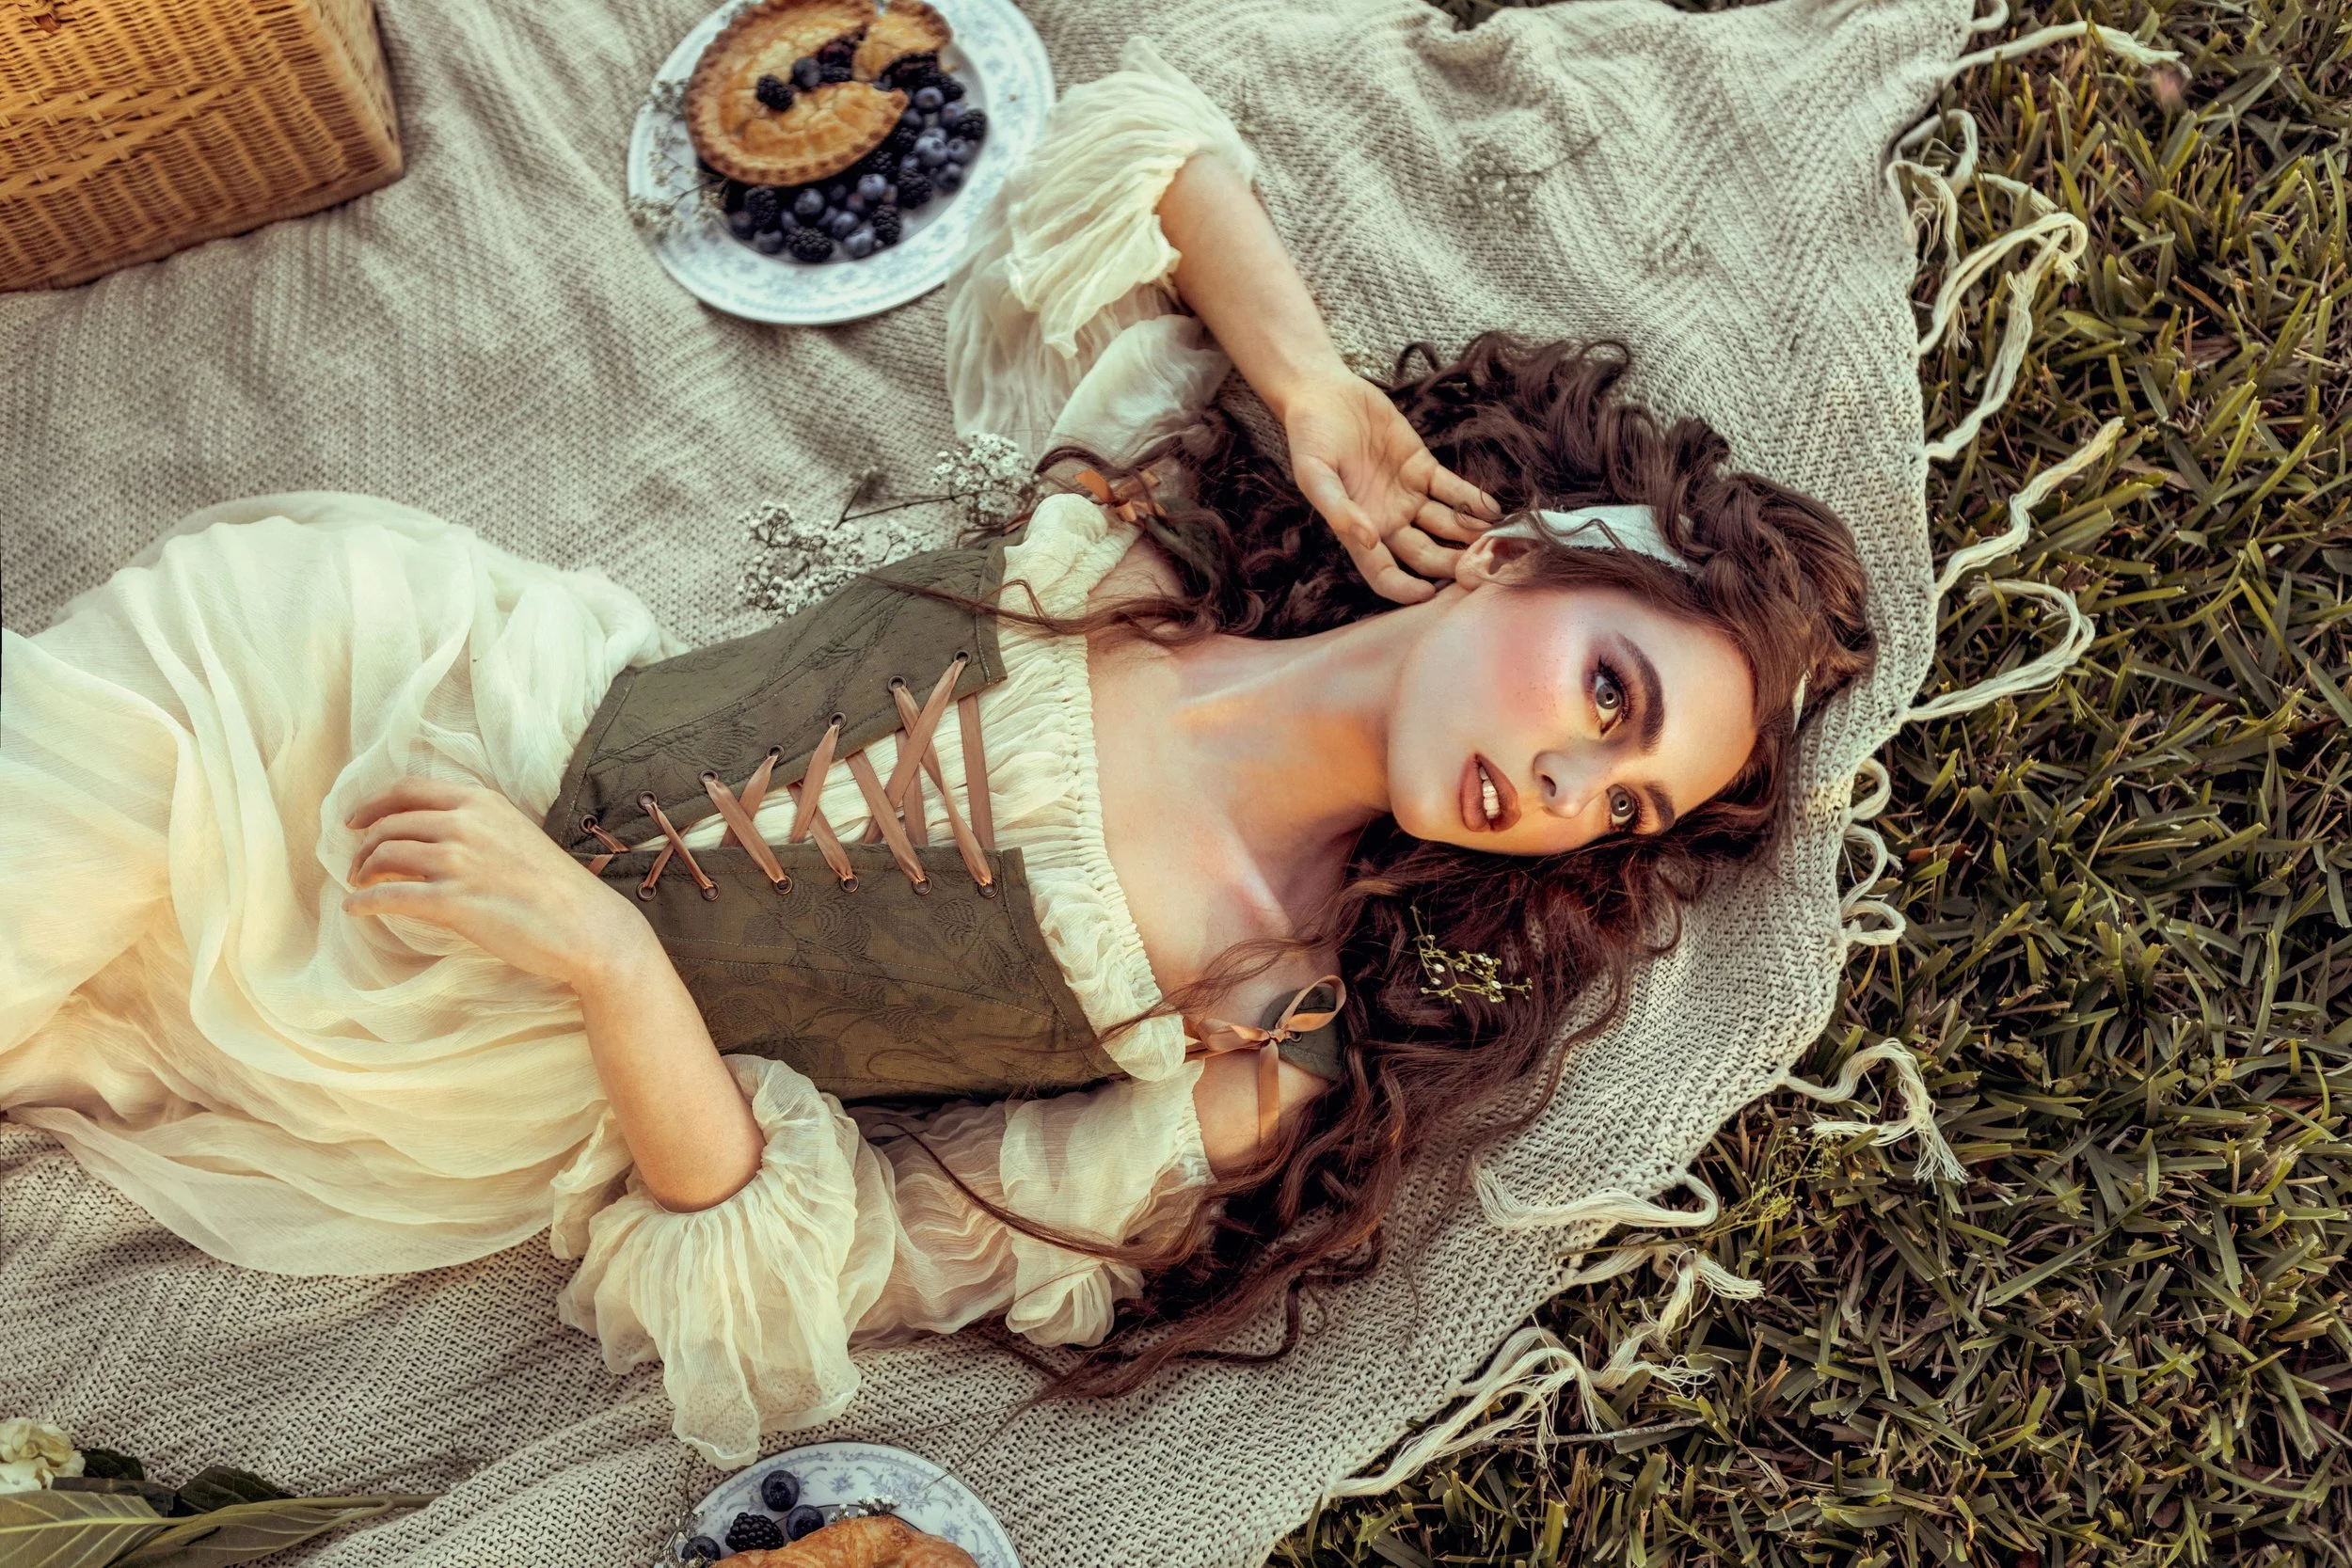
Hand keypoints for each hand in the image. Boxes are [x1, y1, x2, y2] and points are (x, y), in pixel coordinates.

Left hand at [342, 777, 647, 989]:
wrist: (587, 925)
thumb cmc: (556, 887)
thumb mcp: (515, 835)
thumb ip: (476, 828)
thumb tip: (430, 839)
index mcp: (482, 802)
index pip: (409, 790)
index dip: (373, 803)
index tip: (356, 820)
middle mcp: (465, 824)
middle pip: (390, 823)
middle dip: (365, 844)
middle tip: (357, 865)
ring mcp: (458, 862)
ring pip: (385, 855)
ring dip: (363, 871)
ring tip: (359, 886)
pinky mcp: (453, 902)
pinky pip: (391, 896)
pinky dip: (365, 902)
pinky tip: (355, 909)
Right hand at [1278, 371, 1503, 602]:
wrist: (1323, 394)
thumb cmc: (1309, 437)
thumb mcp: (1314, 474)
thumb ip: (1338, 508)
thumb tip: (1368, 541)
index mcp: (1358, 529)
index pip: (1384, 573)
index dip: (1404, 589)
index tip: (1428, 595)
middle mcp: (1387, 519)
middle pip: (1426, 555)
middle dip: (1452, 565)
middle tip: (1480, 569)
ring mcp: (1407, 495)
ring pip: (1445, 526)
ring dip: (1469, 536)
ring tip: (1495, 541)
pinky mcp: (1422, 468)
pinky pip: (1454, 491)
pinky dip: (1473, 502)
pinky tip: (1493, 511)